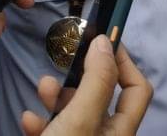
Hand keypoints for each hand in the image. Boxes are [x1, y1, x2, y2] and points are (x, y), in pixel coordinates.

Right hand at [22, 35, 151, 135]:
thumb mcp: (81, 118)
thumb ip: (95, 81)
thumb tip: (104, 42)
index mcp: (122, 130)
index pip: (137, 88)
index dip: (123, 60)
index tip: (102, 40)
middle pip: (100, 96)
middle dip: (81, 76)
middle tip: (67, 61)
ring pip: (74, 111)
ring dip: (56, 96)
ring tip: (43, 86)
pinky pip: (54, 129)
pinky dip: (42, 120)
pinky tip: (28, 118)